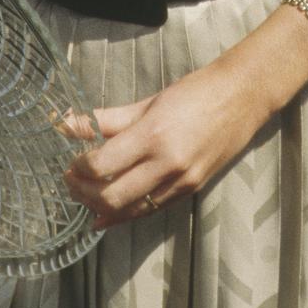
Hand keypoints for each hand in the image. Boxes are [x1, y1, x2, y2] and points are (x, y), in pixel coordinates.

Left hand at [63, 60, 274, 228]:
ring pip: (130, 211)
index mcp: (153, 135)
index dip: (78, 169)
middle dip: (84, 194)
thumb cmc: (194, 93)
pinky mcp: (190, 191)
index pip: (103, 165)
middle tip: (70, 182)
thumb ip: (105, 119)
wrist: (242, 98)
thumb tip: (66, 123)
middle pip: (112, 197)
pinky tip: (106, 213)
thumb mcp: (146, 103)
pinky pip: (150, 210)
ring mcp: (181, 182)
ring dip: (101, 208)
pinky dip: (125, 214)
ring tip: (84, 195)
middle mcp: (168, 164)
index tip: (69, 162)